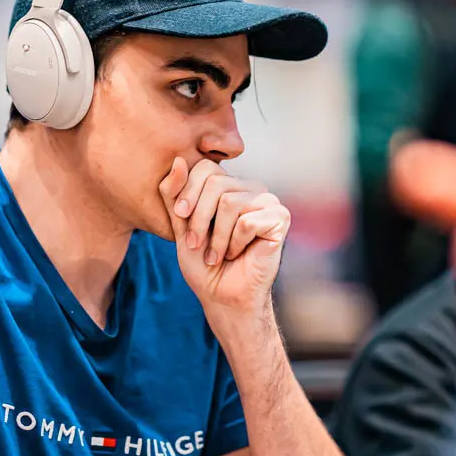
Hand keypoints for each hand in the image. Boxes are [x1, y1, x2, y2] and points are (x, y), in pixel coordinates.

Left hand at [159, 158, 289, 314]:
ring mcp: (267, 201)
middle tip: (197, 245)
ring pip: (230, 202)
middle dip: (199, 218)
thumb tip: (179, 159)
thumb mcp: (180, 226)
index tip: (179, 216)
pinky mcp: (280, 218)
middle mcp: (250, 188)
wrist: (223, 296)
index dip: (188, 191)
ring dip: (217, 237)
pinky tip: (238, 254)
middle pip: (216, 183)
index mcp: (229, 186)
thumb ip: (175, 194)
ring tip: (217, 255)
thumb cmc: (203, 263)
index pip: (206, 168)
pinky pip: (247, 221)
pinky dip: (235, 243)